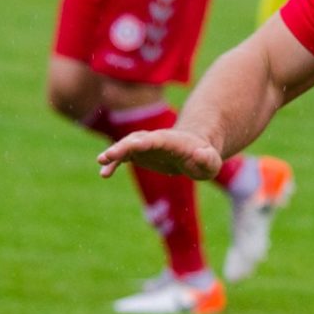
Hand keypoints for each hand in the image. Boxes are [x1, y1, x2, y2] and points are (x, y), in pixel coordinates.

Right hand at [96, 127, 223, 181]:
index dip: (146, 142)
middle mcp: (156, 140)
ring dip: (114, 153)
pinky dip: (113, 163)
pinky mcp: (140, 153)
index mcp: (173, 141)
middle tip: (108, 156)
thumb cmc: (205, 158)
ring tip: (101, 163)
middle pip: (137, 140)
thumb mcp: (211, 161)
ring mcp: (146, 145)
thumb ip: (207, 158)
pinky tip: (104, 173)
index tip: (133, 145)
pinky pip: (124, 157)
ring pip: (127, 146)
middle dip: (123, 147)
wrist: (195, 151)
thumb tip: (200, 154)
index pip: (157, 140)